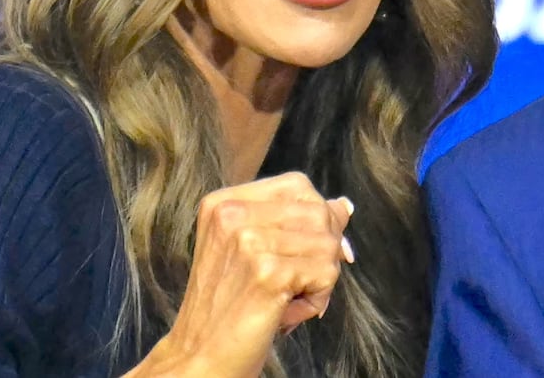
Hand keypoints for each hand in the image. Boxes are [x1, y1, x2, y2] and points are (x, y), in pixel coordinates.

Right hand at [127, 172, 355, 377]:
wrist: (199, 358)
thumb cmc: (230, 309)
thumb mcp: (250, 252)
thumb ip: (293, 223)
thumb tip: (344, 205)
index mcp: (223, 203)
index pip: (298, 185)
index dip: (318, 215)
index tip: (316, 249)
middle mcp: (231, 215)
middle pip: (318, 211)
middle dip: (324, 249)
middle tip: (299, 284)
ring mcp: (249, 242)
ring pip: (329, 242)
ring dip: (320, 278)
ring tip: (287, 300)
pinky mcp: (268, 272)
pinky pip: (327, 273)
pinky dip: (317, 299)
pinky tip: (287, 314)